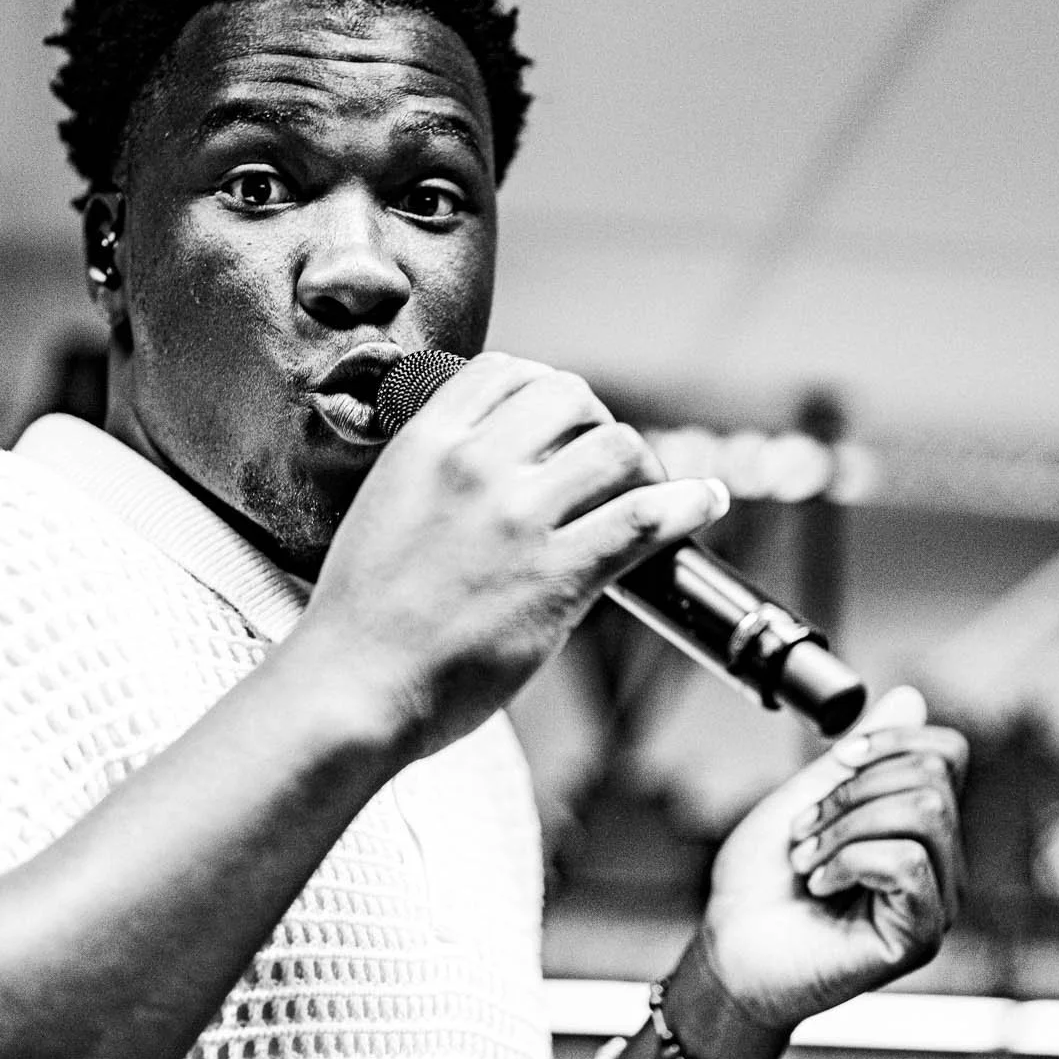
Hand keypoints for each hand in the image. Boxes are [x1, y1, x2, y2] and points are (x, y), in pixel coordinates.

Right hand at [302, 352, 726, 756]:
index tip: (559, 422)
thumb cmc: (361, 616)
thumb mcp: (385, 506)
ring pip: (616, 447)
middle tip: (602, 462)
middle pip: (569, 396)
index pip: (506, 371)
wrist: (354, 687)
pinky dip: (687, 503)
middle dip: (595, 422)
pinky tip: (704, 503)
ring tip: (644, 491)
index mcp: (427, 443)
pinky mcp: (558, 574)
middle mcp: (475, 465)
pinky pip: (646, 517)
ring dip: (640, 465)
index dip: (543, 391)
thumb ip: (436, 473)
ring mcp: (520, 519)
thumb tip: (493, 464)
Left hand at [701, 687, 966, 1031]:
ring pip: (924, 813)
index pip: (947, 755)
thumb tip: (911, 699)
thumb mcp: (805, 799)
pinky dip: (850, 859)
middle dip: (851, 791)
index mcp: (916, 828)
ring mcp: (935, 902)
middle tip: (805, 831)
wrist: (729, 950)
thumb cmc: (760, 885)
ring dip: (845, 826)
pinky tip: (821, 884)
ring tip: (809, 860)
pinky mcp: (919, 936)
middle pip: (932, 779)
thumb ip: (859, 756)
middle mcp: (938, 864)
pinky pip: (908, 862)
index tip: (837, 761)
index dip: (892, 740)